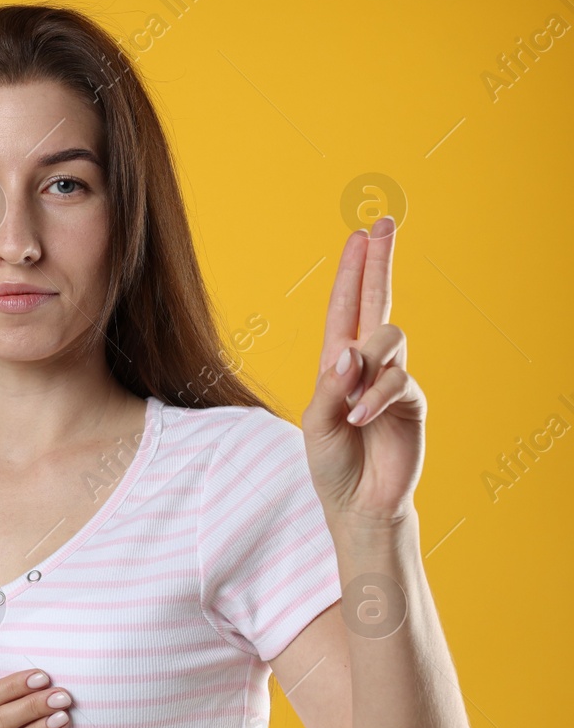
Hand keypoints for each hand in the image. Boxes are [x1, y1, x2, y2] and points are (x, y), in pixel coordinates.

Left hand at [301, 216, 425, 527]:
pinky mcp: (411, 401)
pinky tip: (358, 417)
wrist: (357, 503)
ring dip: (365, 365)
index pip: (346, 306)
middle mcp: (367, 363)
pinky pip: (398, 381)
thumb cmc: (332, 461)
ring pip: (388, 339)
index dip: (354, 271)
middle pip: (377, 302)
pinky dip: (374, 397)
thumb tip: (349, 350)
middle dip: (378, 262)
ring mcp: (392, 379)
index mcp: (337, 361)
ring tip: (348, 403)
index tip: (362, 233)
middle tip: (382, 224)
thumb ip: (330, 386)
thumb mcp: (316, 422)